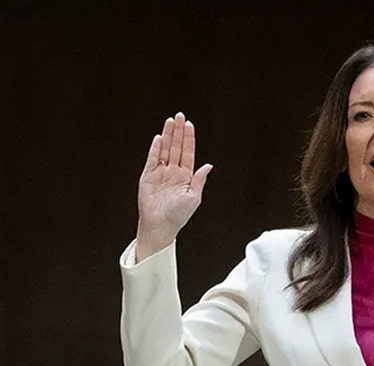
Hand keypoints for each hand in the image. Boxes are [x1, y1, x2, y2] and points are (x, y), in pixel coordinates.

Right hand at [136, 112, 213, 260]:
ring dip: (168, 135)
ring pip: (165, 149)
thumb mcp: (193, 197)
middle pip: (176, 147)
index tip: (189, 125)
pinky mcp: (148, 176)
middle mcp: (174, 171)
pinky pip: (152, 159)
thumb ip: (199, 180)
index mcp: (186, 176)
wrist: (161, 225)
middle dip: (178, 132)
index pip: (188, 153)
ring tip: (170, 121)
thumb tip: (209, 165)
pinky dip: (156, 148)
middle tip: (180, 116)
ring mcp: (160, 172)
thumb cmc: (179, 214)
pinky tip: (159, 138)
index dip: (189, 139)